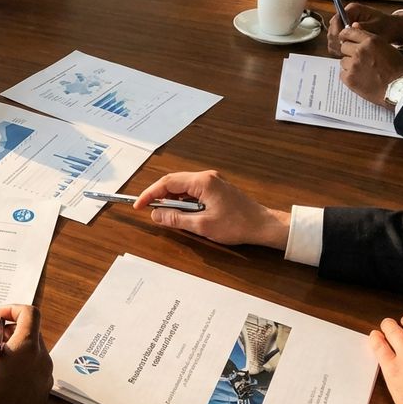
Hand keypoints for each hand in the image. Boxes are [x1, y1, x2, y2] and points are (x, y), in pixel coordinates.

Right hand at [0, 305, 52, 403]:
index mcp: (27, 348)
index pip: (30, 313)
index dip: (13, 308)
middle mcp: (43, 361)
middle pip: (33, 331)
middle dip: (12, 328)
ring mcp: (45, 379)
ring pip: (34, 350)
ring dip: (16, 346)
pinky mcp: (42, 393)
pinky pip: (35, 368)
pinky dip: (22, 363)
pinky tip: (1, 375)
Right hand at [133, 170, 289, 249]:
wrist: (263, 225)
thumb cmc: (237, 224)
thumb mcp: (202, 225)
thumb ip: (176, 219)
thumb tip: (156, 216)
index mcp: (202, 182)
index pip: (168, 183)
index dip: (150, 194)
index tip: (139, 205)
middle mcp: (206, 177)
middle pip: (174, 182)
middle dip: (158, 196)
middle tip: (147, 209)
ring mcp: (212, 182)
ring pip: (182, 187)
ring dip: (171, 200)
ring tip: (164, 215)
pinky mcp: (216, 189)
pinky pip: (192, 192)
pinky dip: (182, 202)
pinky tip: (181, 213)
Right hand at [327, 3, 402, 54]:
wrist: (391, 29)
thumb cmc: (386, 25)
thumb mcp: (377, 26)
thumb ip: (365, 26)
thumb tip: (353, 26)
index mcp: (352, 9)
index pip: (336, 19)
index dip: (338, 31)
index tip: (343, 41)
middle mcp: (345, 16)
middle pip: (332, 29)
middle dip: (337, 40)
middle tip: (344, 50)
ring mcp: (343, 25)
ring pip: (332, 37)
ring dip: (337, 46)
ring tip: (346, 53)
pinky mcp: (343, 34)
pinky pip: (335, 42)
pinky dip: (338, 49)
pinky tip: (346, 54)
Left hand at [337, 27, 402, 106]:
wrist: (399, 88)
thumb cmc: (397, 68)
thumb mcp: (387, 48)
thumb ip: (370, 42)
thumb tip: (355, 36)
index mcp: (371, 41)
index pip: (348, 32)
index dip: (345, 36)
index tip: (344, 39)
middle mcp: (360, 51)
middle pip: (344, 47)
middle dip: (349, 52)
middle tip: (359, 60)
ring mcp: (353, 65)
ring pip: (343, 61)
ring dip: (350, 65)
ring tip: (363, 71)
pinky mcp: (349, 78)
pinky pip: (343, 73)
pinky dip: (349, 76)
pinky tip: (360, 78)